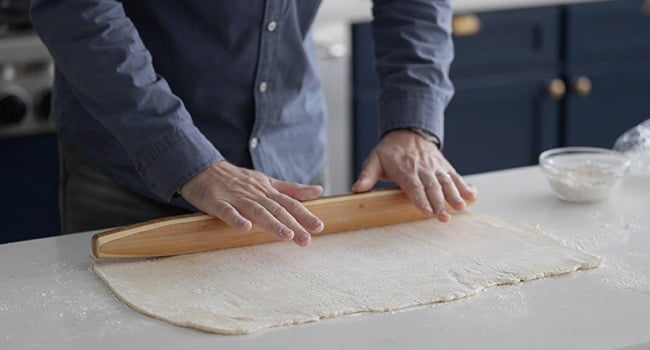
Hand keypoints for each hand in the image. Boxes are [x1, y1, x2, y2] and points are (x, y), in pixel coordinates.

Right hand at [179, 161, 324, 246]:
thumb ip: (292, 189)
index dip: (304, 215)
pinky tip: (246, 228)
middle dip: (293, 224)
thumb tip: (318, 191)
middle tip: (306, 240)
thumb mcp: (267, 181)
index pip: (289, 204)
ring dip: (272, 223)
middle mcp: (255, 194)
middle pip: (277, 210)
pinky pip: (227, 211)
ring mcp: (236, 198)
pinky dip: (237, 219)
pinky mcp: (217, 202)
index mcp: (267, 191)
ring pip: (257, 211)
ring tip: (286, 236)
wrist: (203, 168)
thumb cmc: (237, 179)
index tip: (319, 227)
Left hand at [352, 129, 475, 221]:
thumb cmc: (390, 151)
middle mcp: (422, 168)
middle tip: (444, 217)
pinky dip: (464, 186)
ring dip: (454, 195)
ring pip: (446, 182)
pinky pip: (455, 176)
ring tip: (461, 207)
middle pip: (432, 187)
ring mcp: (435, 167)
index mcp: (404, 169)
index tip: (427, 211)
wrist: (408, 130)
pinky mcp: (444, 166)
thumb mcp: (374, 160)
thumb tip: (356, 188)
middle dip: (439, 202)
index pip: (413, 186)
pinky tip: (472, 196)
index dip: (420, 199)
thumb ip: (366, 176)